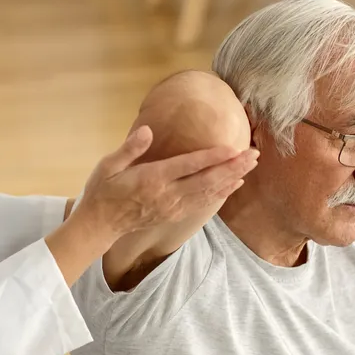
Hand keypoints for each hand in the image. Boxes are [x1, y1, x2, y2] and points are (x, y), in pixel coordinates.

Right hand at [75, 125, 257, 242]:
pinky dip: (222, 194)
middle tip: (254, 154)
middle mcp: (167, 195)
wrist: (99, 225)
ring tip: (251, 166)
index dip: (213, 157)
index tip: (234, 147)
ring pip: (210, 193)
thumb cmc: (102, 190)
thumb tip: (147, 130)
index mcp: (152, 179)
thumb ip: (130, 148)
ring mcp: (172, 207)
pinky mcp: (174, 214)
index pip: (189, 165)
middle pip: (207, 180)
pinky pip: (203, 204)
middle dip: (233, 167)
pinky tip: (234, 185)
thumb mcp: (108, 165)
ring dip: (232, 179)